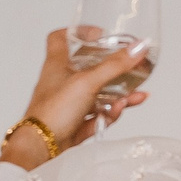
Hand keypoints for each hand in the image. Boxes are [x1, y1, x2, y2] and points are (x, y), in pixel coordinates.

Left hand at [0, 29, 149, 168]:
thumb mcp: (87, 81)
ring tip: (138, 94)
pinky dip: (113, 112)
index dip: (78, 32)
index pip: (61, 38)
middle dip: (113, 68)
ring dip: (120, 93)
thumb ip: (115, 65)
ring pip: (98, 93)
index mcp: (57, 65)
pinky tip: (123, 109)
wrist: (41, 147)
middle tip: (131, 66)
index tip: (99, 34)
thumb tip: (139, 48)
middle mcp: (62, 82)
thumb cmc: (53, 111)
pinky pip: (99, 114)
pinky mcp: (76, 123)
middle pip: (89, 67)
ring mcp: (69, 103)